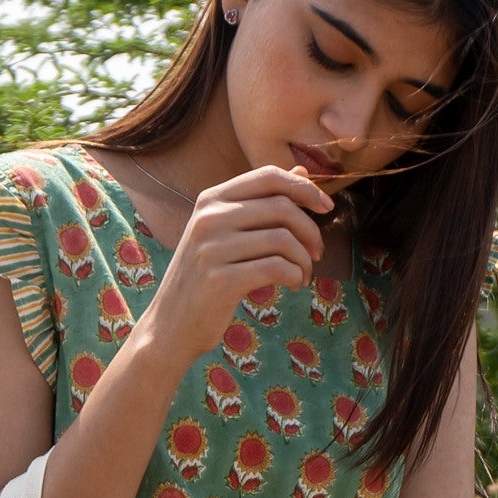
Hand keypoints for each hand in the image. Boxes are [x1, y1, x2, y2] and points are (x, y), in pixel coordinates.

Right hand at [144, 165, 334, 366]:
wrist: (171, 325)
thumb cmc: (205, 277)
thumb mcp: (226, 233)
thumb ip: (261, 203)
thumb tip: (300, 172)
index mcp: (211, 200)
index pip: (268, 176)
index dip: (304, 188)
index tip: (326, 207)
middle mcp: (209, 218)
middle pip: (282, 207)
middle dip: (311, 230)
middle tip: (317, 252)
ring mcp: (212, 249)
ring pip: (283, 240)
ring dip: (304, 259)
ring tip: (304, 274)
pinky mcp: (220, 280)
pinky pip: (276, 268)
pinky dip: (295, 276)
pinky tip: (294, 284)